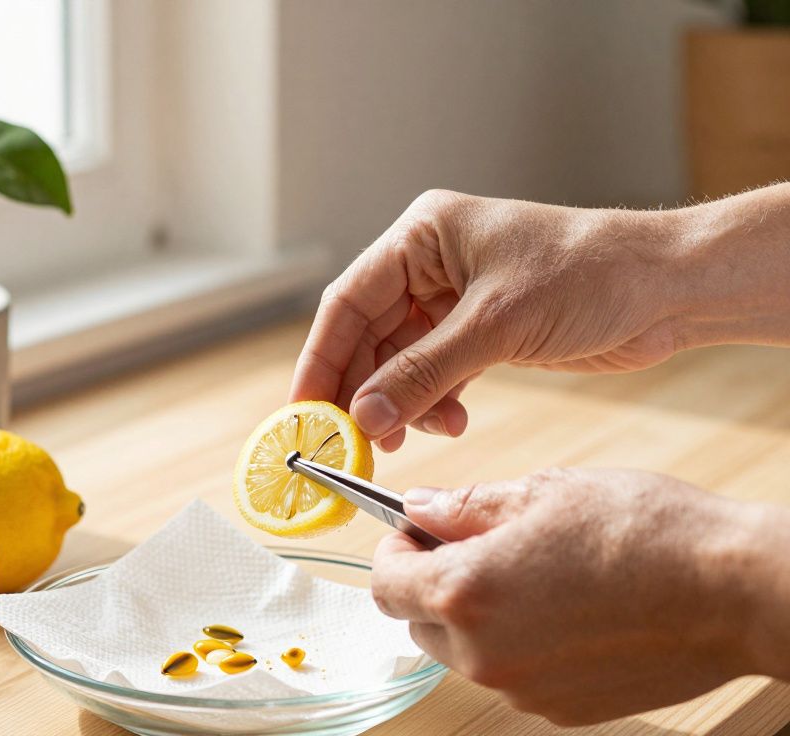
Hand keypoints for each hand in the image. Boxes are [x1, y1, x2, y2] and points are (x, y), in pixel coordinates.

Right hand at [291, 189, 688, 450]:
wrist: (670, 287)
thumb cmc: (592, 274)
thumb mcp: (497, 325)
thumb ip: (424, 373)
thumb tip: (364, 417)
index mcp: (422, 235)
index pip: (349, 301)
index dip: (321, 358)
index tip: (304, 410)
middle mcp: (430, 263)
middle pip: (368, 335)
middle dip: (363, 390)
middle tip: (354, 442)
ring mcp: (454, 299)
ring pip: (399, 361)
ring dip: (402, 403)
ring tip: (413, 436)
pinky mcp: (480, 331)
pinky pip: (434, 373)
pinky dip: (435, 402)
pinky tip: (453, 422)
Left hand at [371, 468, 789, 725]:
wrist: (734, 592)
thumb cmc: (644, 531)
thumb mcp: (544, 494)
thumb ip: (467, 506)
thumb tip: (419, 507)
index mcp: (464, 592)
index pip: (384, 582)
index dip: (394, 550)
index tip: (415, 531)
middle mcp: (483, 653)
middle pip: (418, 621)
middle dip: (433, 582)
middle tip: (475, 543)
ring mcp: (521, 689)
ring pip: (463, 652)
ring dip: (474, 616)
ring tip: (531, 573)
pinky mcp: (559, 710)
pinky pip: (511, 674)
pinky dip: (517, 644)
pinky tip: (563, 608)